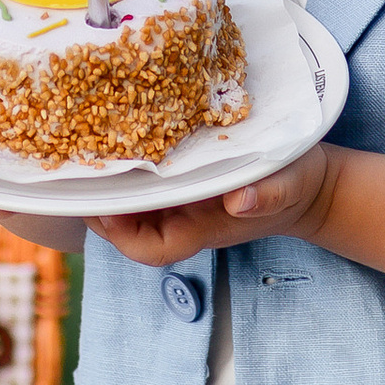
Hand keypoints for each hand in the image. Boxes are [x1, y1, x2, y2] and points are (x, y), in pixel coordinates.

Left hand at [89, 141, 341, 267]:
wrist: (307, 183)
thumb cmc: (295, 188)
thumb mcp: (287, 186)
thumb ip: (266, 196)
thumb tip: (238, 200)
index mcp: (200, 227)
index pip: (149, 248)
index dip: (120, 234)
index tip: (104, 208)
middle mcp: (182, 218)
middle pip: (128, 226)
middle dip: (101, 205)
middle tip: (77, 170)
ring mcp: (180, 200)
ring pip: (132, 203)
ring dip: (112, 183)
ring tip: (88, 148)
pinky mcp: (183, 178)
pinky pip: (148, 180)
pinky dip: (131, 165)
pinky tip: (119, 136)